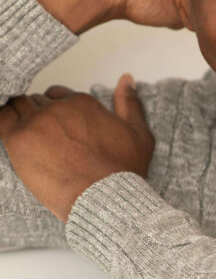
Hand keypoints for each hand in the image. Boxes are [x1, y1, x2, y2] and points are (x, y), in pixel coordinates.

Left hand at [0, 75, 154, 222]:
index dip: (59, 111)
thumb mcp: (139, 134)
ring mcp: (37, 122)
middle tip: (46, 140)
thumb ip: (130, 103)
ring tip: (29, 140)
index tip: (62, 130)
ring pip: (19, 107)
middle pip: (38, 101)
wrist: (106, 199)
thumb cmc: (124, 172)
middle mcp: (58, 107)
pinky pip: (1, 119)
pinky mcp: (19, 140)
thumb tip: (126, 78)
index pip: (58, 95)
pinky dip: (4, 122)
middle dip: (40, 116)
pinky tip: (11, 135)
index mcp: (83, 103)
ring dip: (22, 119)